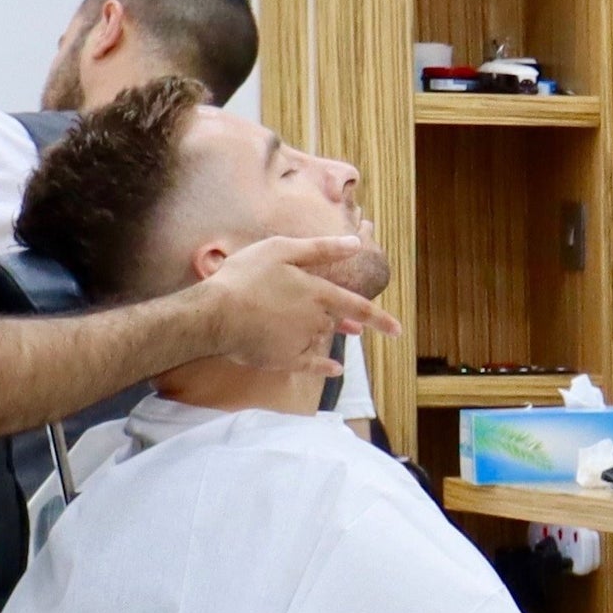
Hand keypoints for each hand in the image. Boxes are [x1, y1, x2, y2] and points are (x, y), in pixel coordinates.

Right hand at [202, 235, 400, 373]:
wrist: (214, 314)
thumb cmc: (244, 276)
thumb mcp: (281, 250)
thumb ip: (321, 249)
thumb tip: (355, 242)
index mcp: (318, 294)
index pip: (358, 307)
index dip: (380, 319)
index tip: (398, 330)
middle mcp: (315, 321)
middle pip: (335, 323)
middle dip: (346, 325)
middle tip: (356, 330)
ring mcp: (300, 342)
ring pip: (319, 339)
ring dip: (324, 336)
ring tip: (319, 332)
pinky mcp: (284, 360)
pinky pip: (311, 366)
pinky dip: (325, 368)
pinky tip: (335, 369)